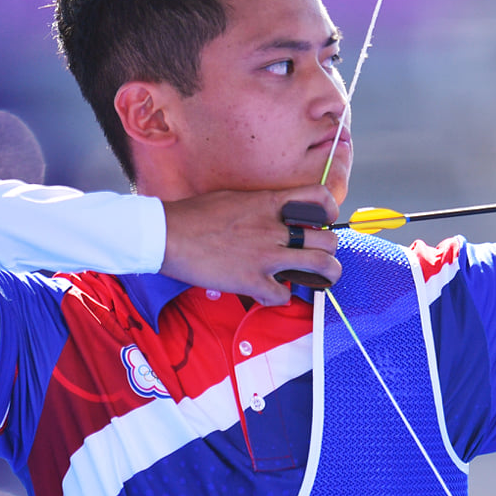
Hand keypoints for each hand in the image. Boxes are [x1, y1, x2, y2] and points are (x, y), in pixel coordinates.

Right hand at [160, 187, 341, 306]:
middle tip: (317, 256)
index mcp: (269, 203)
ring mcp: (266, 256)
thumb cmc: (193, 215)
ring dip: (324, 277)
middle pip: (328, 240)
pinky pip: (283, 296)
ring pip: (322, 267)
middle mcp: (274, 229)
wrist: (166, 234)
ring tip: (315, 279)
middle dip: (329, 251)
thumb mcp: (234, 197)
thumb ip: (260, 206)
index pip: (320, 198)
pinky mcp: (251, 281)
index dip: (329, 211)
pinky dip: (278, 298)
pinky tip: (268, 293)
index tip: (323, 221)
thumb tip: (272, 212)